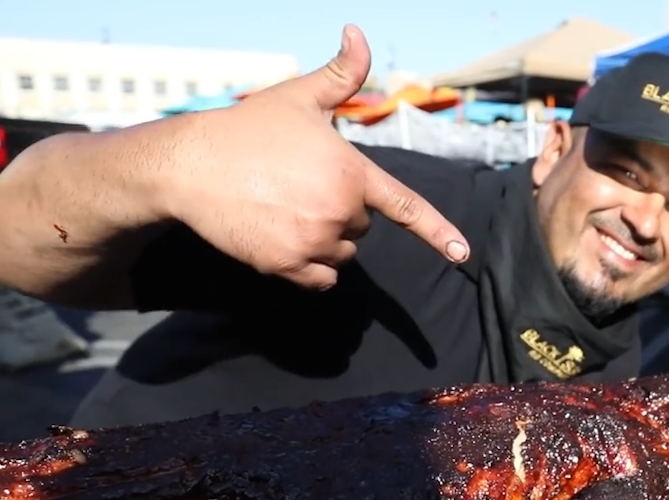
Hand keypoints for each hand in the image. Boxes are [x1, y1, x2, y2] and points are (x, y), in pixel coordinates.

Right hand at [163, 25, 468, 290]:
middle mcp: (339, 210)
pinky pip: (320, 280)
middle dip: (341, 211)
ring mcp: (313, 240)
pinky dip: (310, 267)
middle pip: (362, 227)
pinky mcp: (286, 265)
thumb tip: (358, 33)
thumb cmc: (247, 129)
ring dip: (326, 240)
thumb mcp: (299, 97)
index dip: (438, 232)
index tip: (463, 254)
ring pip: (342, 254)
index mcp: (351, 172)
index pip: (406, 207)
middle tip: (300, 186)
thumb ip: (341, 75)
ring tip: (286, 208)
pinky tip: (283, 237)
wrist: (189, 166)